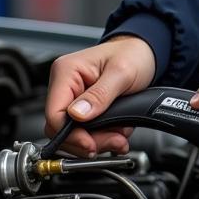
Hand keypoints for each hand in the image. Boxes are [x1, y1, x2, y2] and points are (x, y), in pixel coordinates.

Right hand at [44, 36, 155, 155]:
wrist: (145, 54)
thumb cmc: (133, 54)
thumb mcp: (122, 72)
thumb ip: (100, 94)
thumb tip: (77, 115)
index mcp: (67, 71)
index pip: (54, 113)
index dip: (70, 134)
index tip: (90, 144)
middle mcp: (66, 85)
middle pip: (62, 129)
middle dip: (88, 141)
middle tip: (113, 142)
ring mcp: (75, 98)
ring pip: (75, 134)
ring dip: (99, 141)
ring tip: (120, 138)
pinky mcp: (85, 109)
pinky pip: (87, 132)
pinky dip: (104, 137)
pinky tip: (118, 133)